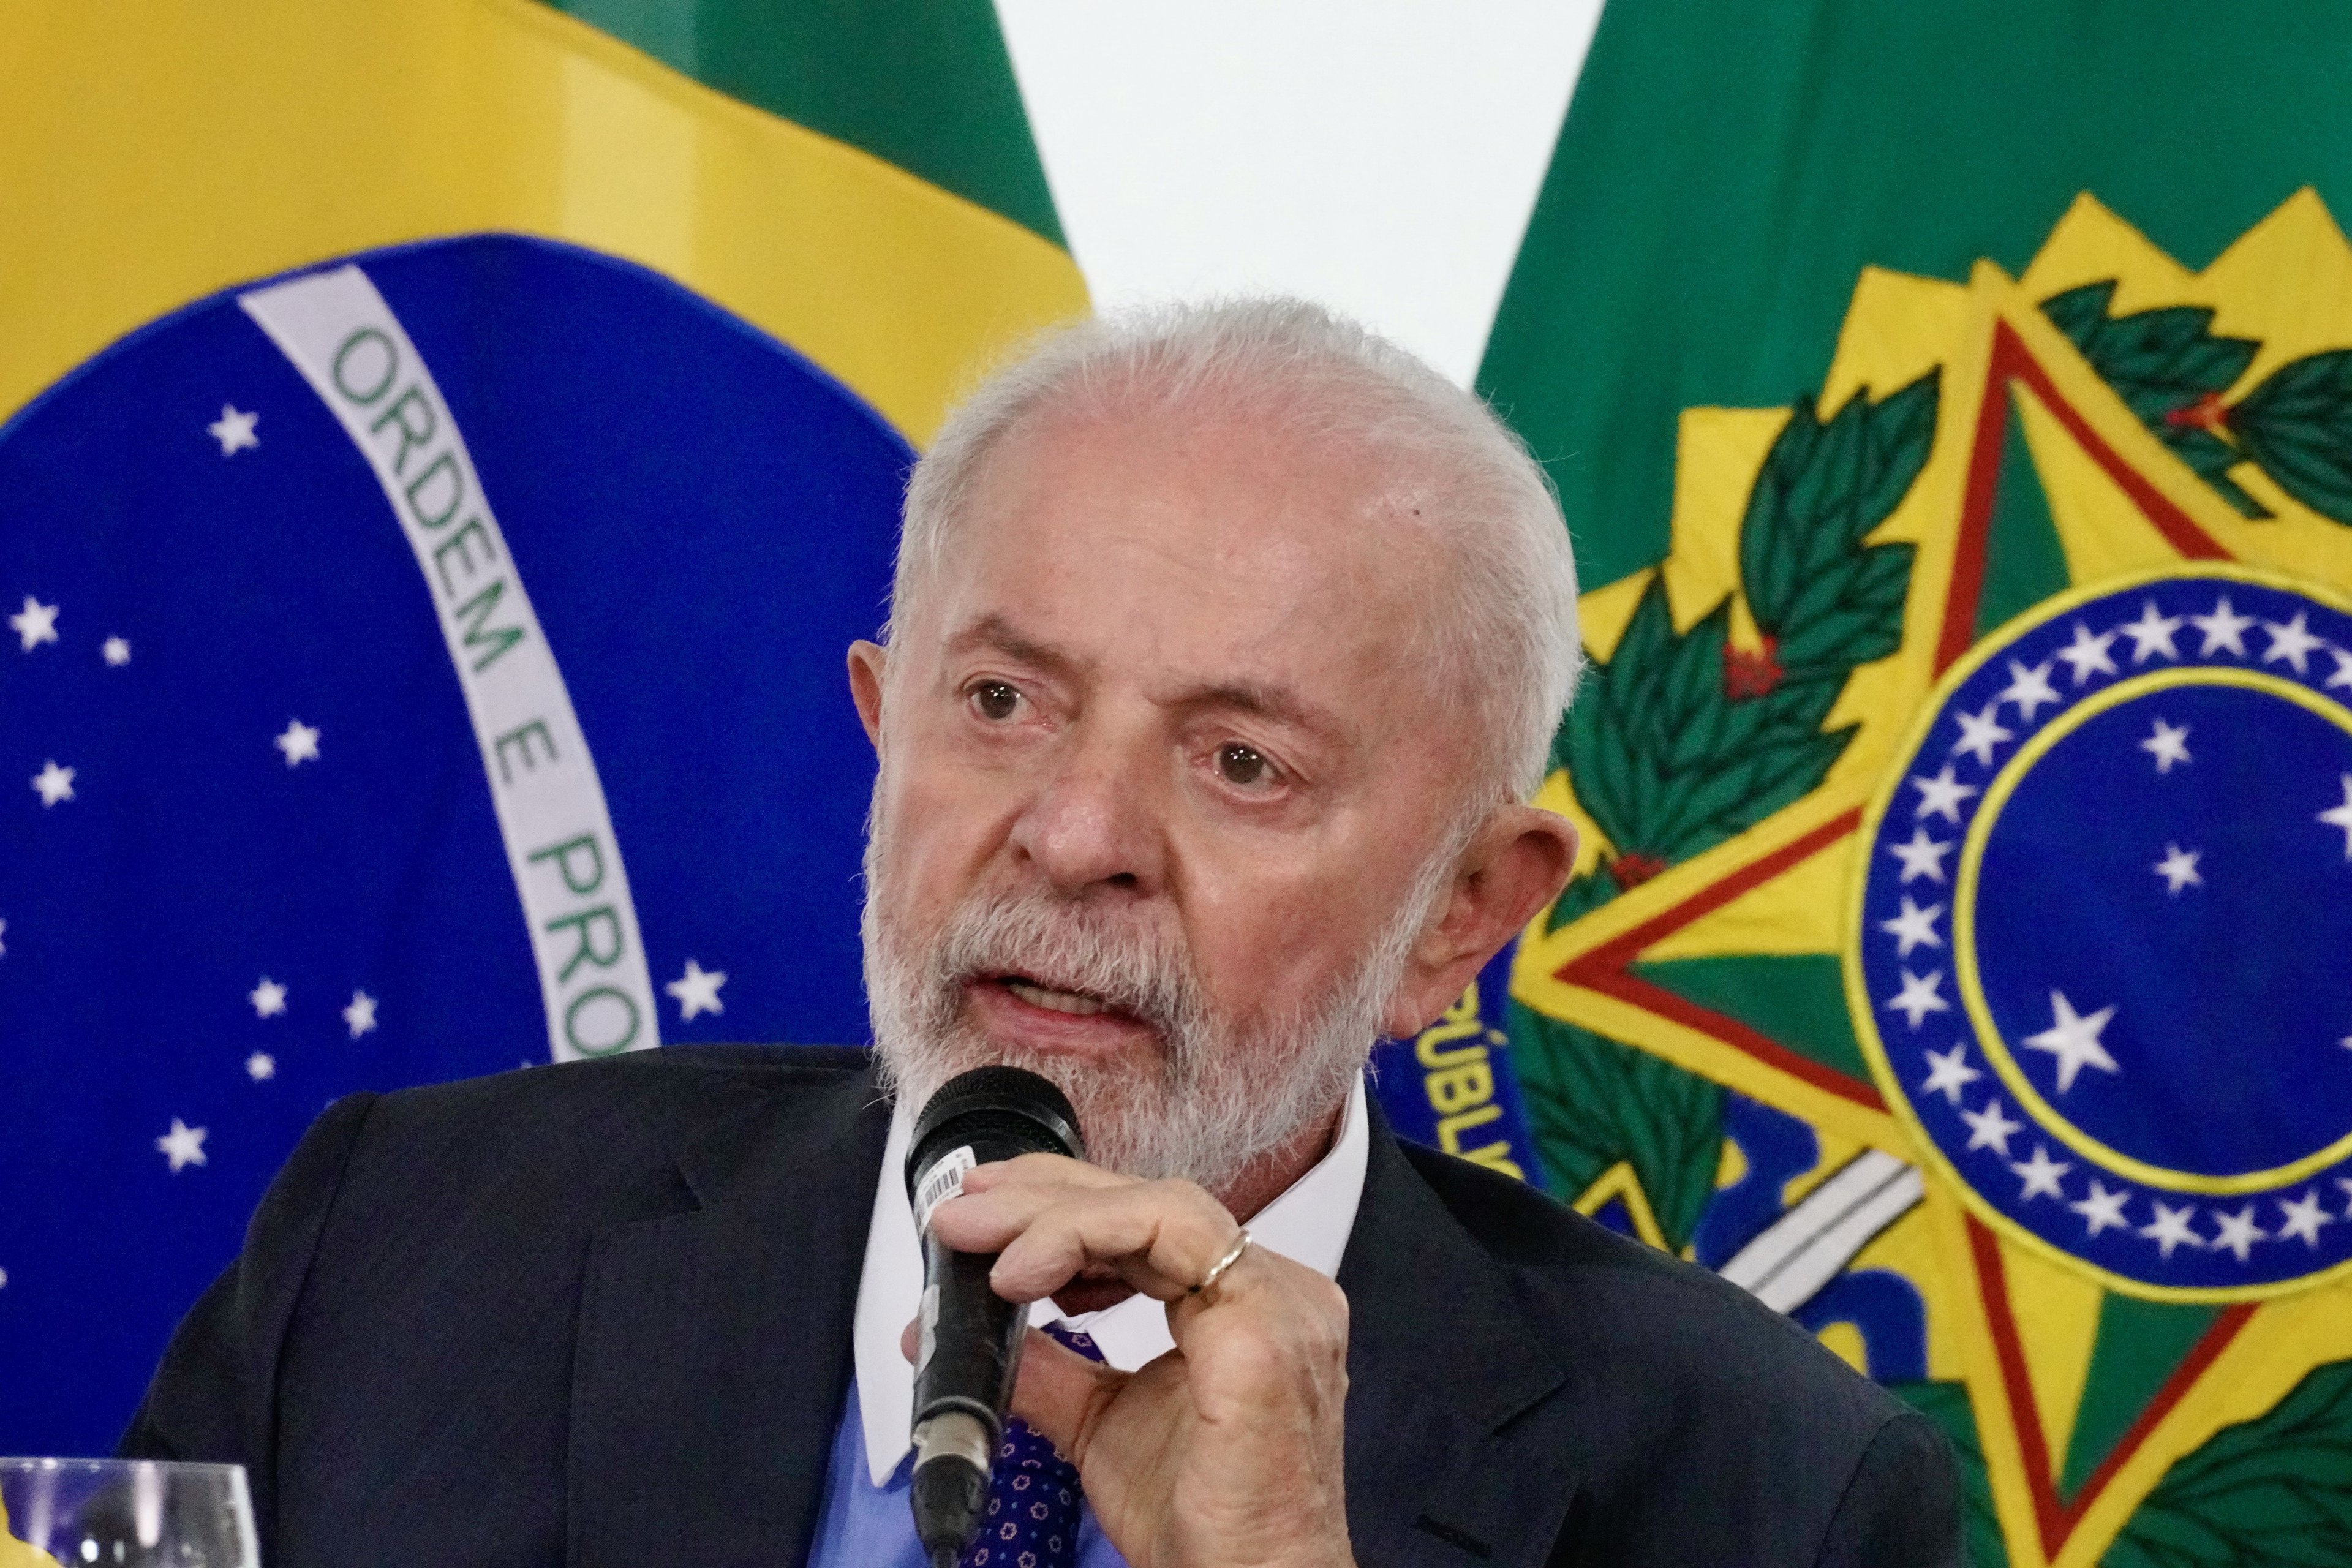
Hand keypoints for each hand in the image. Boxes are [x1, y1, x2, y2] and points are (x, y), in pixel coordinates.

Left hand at [918, 1153, 1354, 1567]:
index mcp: (1241, 1305)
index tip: (984, 1218)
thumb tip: (966, 1333)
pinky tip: (1023, 1273)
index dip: (1062, 1205)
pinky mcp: (1262, 1331)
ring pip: (1157, 1206)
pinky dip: (1084, 1237)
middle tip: (963, 1216)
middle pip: (1149, 1202)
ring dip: (1054, 1214)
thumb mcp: (1098, 1424)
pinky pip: (1170, 1236)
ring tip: (981, 1246)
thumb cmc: (1205, 1523)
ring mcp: (1277, 1304)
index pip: (1149, 1220)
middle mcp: (1271, 1290)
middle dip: (1044, 1197)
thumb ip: (1046, 1369)